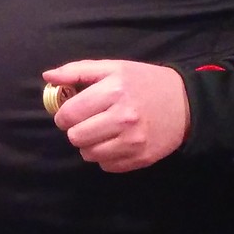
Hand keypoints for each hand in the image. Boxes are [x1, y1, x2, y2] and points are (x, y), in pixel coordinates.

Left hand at [43, 59, 189, 171]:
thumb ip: (78, 71)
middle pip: (76, 137)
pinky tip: (116, 142)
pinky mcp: (140, 159)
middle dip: (76, 130)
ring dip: (89, 145)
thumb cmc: (145, 82)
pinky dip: (106, 156)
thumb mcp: (114, 68)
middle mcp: (123, 118)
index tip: (70, 113)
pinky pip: (106, 166)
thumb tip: (48, 77)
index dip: (63, 115)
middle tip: (88, 122)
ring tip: (102, 132)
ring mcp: (133, 141)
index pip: (69, 114)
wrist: (186, 103)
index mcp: (114, 91)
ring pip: (88, 154)